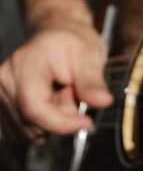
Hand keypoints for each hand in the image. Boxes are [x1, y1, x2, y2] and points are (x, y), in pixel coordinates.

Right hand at [0, 23, 112, 143]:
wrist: (59, 37)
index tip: (87, 122)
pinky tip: (52, 104)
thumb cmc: (73, 43)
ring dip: (53, 120)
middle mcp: (4, 81)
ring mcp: (1, 95)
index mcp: (24, 65)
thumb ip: (93, 82)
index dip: (63, 123)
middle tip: (73, 91)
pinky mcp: (4, 107)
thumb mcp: (89, 57)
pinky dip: (44, 124)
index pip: (35, 108)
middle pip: (33, 123)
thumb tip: (103, 101)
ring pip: (31, 131)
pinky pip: (26, 133)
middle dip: (61, 117)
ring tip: (62, 94)